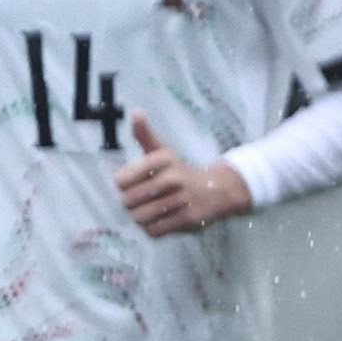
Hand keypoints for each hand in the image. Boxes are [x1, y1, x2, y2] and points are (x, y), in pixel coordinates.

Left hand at [116, 115, 250, 239]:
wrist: (220, 189)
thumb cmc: (181, 170)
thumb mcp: (163, 151)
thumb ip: (145, 134)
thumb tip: (135, 111)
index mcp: (162, 159)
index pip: (121, 180)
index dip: (124, 185)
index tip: (134, 183)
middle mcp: (172, 178)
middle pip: (128, 201)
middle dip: (131, 204)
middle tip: (141, 200)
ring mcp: (181, 199)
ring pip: (140, 217)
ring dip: (140, 217)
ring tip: (149, 211)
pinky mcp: (188, 218)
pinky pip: (155, 229)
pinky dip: (153, 228)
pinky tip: (160, 220)